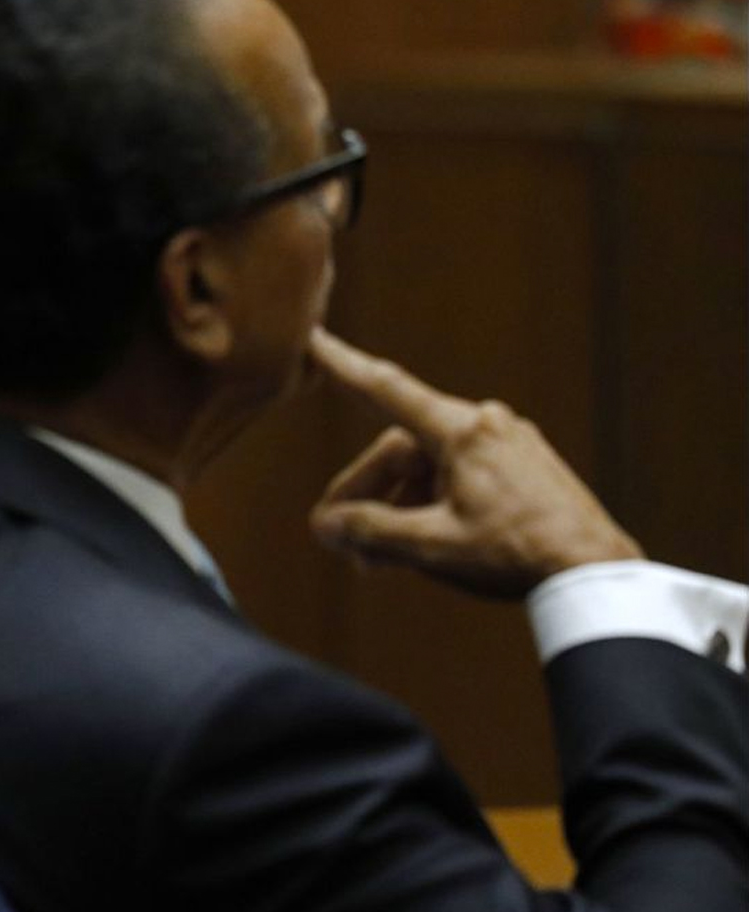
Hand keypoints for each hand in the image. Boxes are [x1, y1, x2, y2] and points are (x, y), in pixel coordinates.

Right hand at [307, 329, 640, 599]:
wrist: (598, 573)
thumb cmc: (516, 556)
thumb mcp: (432, 546)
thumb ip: (371, 531)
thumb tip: (326, 525)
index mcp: (462, 431)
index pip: (386, 390)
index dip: (342, 366)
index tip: (313, 338)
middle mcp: (487, 425)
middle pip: (402, 451)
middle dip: (368, 496)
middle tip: (342, 542)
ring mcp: (511, 444)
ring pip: (431, 468)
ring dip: (400, 508)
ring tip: (382, 560)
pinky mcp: (527, 468)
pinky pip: (461, 476)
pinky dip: (433, 506)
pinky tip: (424, 546)